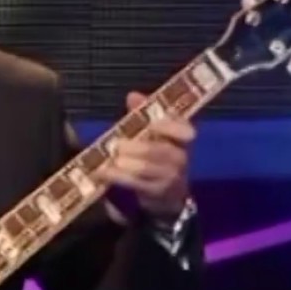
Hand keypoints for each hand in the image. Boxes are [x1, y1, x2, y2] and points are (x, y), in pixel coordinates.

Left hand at [96, 91, 194, 218]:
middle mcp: (181, 157)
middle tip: (117, 144)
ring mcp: (171, 176)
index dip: (171, 127)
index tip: (153, 124)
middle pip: (162, 151)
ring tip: (113, 158)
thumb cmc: (158, 155)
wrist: (168, 194)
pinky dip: (120, 177)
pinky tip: (105, 172)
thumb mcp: (154, 134)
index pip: (185, 130)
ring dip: (129, 163)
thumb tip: (133, 95)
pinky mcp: (158, 191)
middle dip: (140, 148)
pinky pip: (139, 183)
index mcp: (182, 139)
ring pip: (150, 168)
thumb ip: (144, 114)